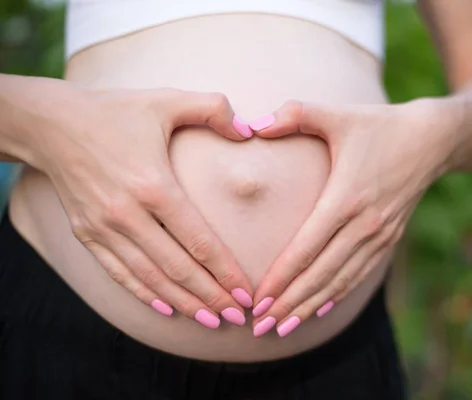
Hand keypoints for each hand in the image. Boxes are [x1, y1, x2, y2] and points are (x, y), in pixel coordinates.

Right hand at [34, 87, 254, 327]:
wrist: (50, 124)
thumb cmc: (114, 111)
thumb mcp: (166, 99)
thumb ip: (213, 108)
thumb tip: (250, 128)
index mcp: (154, 185)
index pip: (199, 241)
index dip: (225, 271)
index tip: (246, 292)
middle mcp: (128, 214)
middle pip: (178, 268)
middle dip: (211, 297)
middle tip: (238, 317)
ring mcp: (104, 228)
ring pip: (150, 277)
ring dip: (183, 303)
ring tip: (210, 321)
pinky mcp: (86, 234)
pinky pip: (119, 273)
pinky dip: (144, 294)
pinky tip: (166, 308)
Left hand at [250, 98, 457, 336]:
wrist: (433, 139)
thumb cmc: (380, 126)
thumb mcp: (339, 115)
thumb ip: (296, 114)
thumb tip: (252, 123)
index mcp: (347, 198)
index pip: (307, 248)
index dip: (280, 278)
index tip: (258, 300)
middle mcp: (365, 224)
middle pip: (321, 274)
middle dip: (289, 304)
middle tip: (260, 327)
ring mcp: (380, 235)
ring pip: (340, 281)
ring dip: (310, 307)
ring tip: (283, 329)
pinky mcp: (389, 238)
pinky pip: (359, 274)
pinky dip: (337, 296)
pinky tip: (319, 310)